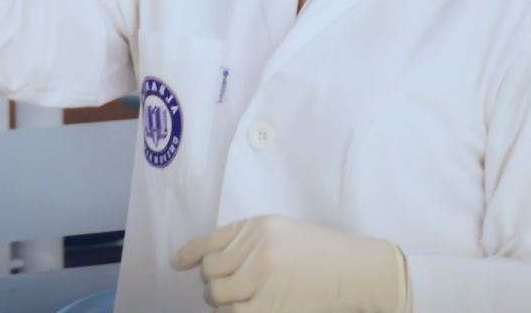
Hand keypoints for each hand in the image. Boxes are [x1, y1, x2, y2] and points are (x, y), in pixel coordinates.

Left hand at [170, 215, 407, 312]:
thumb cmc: (319, 250)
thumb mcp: (280, 231)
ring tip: (233, 301)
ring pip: (218, 296)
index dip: (189, 254)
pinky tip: (240, 309)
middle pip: (211, 271)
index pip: (210, 240)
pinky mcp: (271, 307)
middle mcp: (256, 250)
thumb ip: (247, 241)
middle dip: (212, 282)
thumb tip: (213, 260)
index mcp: (257, 226)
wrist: (354, 269)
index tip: (177, 263)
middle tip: (222, 287)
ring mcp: (263, 279)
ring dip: (219, 301)